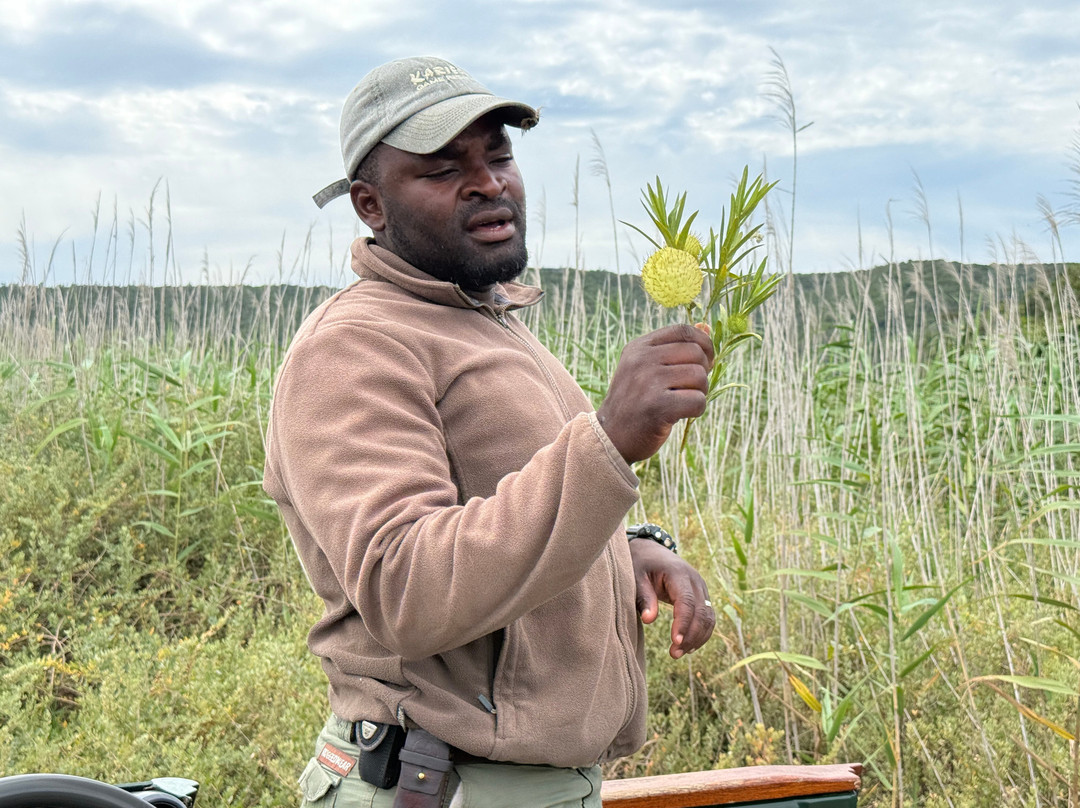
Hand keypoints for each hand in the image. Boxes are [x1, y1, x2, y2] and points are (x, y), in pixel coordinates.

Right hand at [596, 324, 713, 463]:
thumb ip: (674, 348)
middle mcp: (642, 360)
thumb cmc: (635, 402)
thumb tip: (705, 326)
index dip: (703, 343)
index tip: (705, 361)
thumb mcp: (646, 369)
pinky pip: (698, 401)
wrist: (610, 438)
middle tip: (689, 388)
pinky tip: (680, 415)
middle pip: (696, 353)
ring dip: (700, 392)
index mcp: (639, 347)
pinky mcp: (658, 406)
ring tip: (682, 401)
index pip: (682, 330)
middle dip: (703, 372)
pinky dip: (696, 410)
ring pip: (700, 377)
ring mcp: (648, 382)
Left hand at [629, 538, 714, 658]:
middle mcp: (695, 580)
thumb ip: (643, 597)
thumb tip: (649, 620)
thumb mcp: (635, 576)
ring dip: (697, 638)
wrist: (651, 551)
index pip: (686, 601)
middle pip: (701, 612)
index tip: (674, 642)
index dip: (683, 623)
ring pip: (708, 617)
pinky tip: (688, 647)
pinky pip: (707, 617)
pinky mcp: (701, 596)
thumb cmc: (640, 564)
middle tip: (673, 654)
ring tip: (678, 653)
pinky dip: (701, 633)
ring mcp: (700, 588)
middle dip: (690, 636)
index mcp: (678, 573)